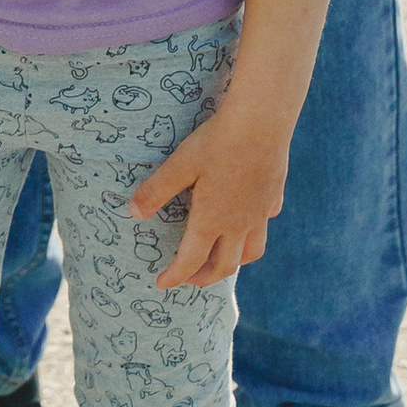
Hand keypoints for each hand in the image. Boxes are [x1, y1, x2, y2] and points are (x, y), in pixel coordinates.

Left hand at [131, 100, 294, 289]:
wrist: (262, 122)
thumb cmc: (217, 143)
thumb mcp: (180, 165)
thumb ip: (156, 190)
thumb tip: (132, 212)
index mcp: (212, 221)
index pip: (191, 261)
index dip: (175, 276)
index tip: (162, 284)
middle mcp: (239, 224)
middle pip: (225, 266)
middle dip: (205, 278)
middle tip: (189, 278)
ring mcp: (260, 213)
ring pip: (252, 252)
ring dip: (235, 261)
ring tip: (222, 258)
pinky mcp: (273, 196)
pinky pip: (264, 224)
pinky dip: (254, 231)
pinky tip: (247, 220)